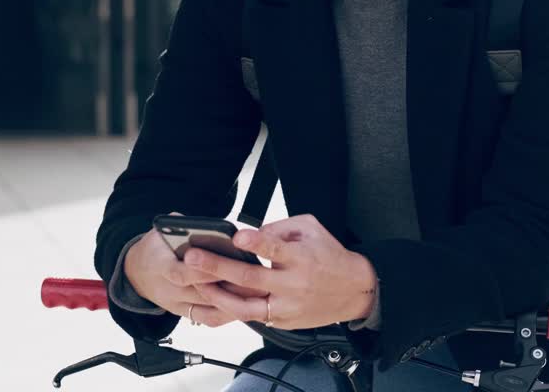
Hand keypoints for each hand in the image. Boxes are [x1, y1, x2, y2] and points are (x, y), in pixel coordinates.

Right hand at [122, 212, 243, 327]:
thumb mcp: (163, 230)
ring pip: (208, 309)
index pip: (181, 273)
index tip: (225, 262)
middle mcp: (168, 290)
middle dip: (228, 285)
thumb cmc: (156, 247)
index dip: (203, 270)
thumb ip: (183, 226)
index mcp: (160, 266)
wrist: (137, 272)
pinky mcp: (184, 314)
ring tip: (258, 292)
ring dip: (233, 301)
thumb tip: (212, 227)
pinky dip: (228, 313)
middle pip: (200, 292)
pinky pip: (208, 319)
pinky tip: (245, 304)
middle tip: (254, 278)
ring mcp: (176, 304)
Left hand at [188, 214, 377, 329]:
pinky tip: (216, 298)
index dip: (256, 242)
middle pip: (250, 279)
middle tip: (194, 259)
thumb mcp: (311, 229)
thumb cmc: (330, 256)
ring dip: (218, 295)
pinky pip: (253, 316)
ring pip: (245, 306)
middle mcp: (293, 285)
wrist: (354, 290)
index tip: (237, 236)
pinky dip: (233, 308)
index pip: (275, 249)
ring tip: (198, 283)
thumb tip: (249, 233)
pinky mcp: (283, 322)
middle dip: (218, 267)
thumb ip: (279, 227)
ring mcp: (286, 307)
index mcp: (301, 258)